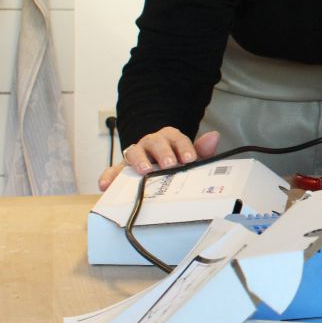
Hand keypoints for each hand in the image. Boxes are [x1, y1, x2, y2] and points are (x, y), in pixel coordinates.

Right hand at [99, 128, 220, 190]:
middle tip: (170, 165)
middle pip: (156, 142)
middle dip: (163, 153)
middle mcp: (151, 142)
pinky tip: (106, 185)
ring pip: (134, 152)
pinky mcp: (122, 168)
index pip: (177, 138)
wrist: (156, 159)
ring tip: (144, 171)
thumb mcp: (189, 155)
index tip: (190, 159)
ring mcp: (135, 154)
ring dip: (139, 160)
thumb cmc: (175, 159)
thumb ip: (202, 149)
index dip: (184, 148)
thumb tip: (214, 136)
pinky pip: (113, 170)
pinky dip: (108, 176)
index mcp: (169, 138)